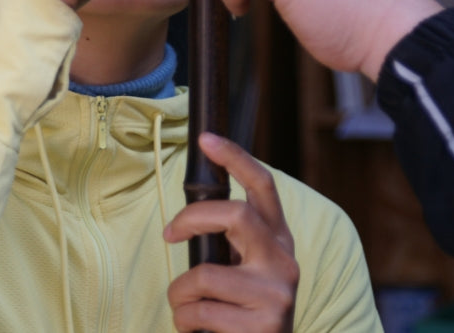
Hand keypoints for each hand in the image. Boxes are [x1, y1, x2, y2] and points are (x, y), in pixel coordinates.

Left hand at [165, 133, 297, 332]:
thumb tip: (191, 216)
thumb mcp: (246, 270)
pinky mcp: (262, 327)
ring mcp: (276, 295)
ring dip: (179, 295)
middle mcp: (284, 261)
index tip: (206, 139)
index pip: (263, 186)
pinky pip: (199, 312)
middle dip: (191, 219)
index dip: (235, 158)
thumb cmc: (243, 312)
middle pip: (235, 215)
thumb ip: (231, 243)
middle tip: (169, 233)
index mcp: (278, 240)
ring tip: (186, 309)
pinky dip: (184, 321)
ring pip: (203, 275)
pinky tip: (196, 330)